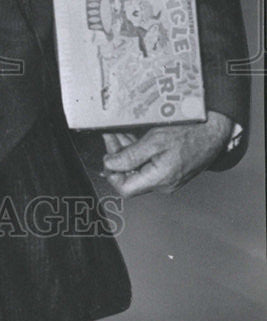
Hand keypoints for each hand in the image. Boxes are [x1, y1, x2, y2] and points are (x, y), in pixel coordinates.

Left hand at [101, 111, 233, 197]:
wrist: (213, 132)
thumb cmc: (188, 134)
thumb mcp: (154, 141)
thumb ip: (130, 156)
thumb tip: (110, 165)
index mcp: (159, 180)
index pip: (125, 189)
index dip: (112, 173)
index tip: (107, 155)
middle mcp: (163, 184)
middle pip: (131, 177)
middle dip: (117, 157)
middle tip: (110, 136)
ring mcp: (168, 179)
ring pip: (139, 169)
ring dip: (127, 152)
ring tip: (119, 133)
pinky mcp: (171, 171)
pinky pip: (149, 166)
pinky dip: (139, 153)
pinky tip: (133, 139)